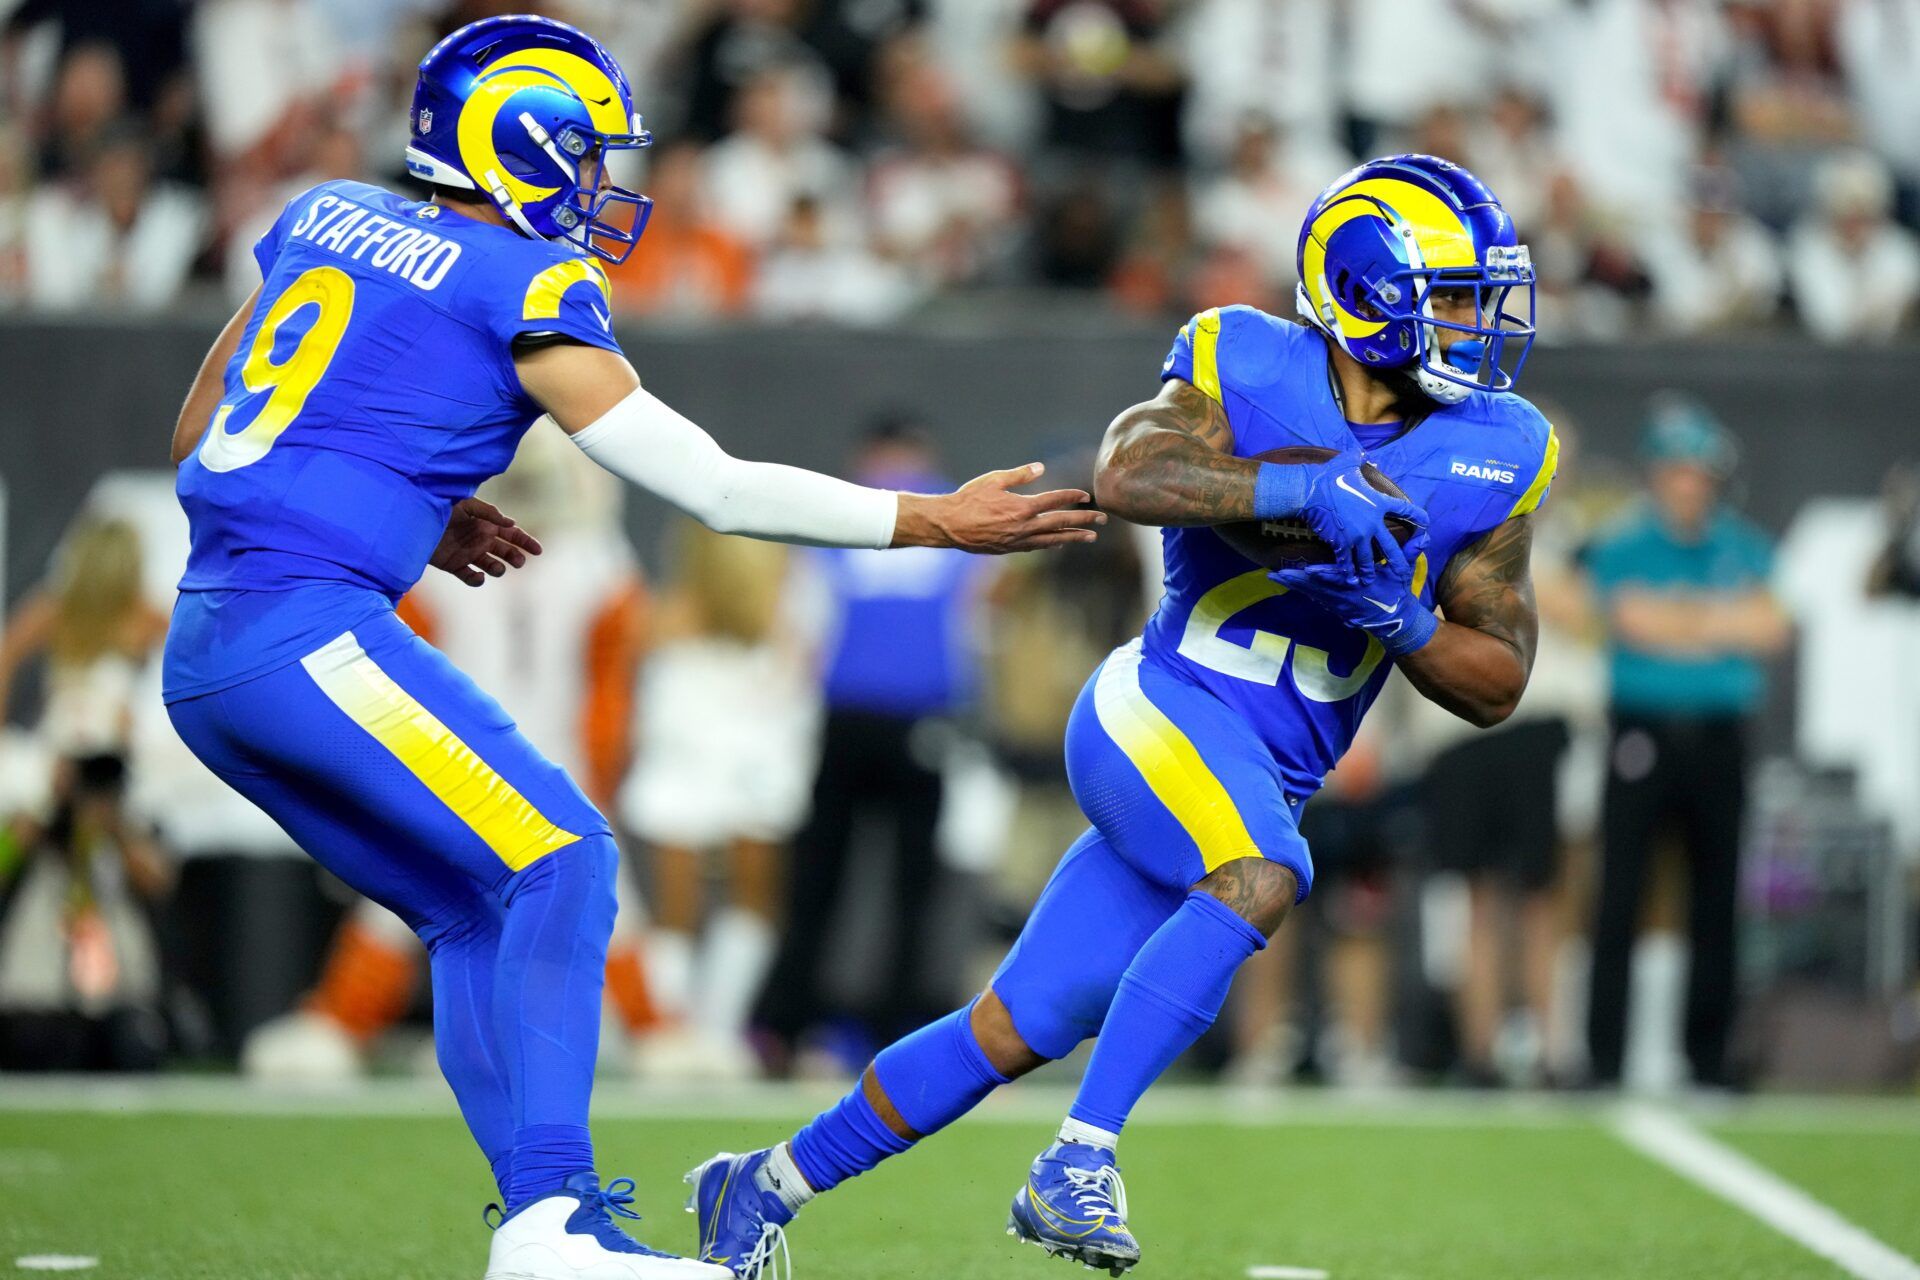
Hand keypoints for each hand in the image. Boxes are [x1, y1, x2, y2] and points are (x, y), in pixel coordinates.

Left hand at [430, 497, 542, 585]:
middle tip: (518, 561)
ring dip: (498, 568)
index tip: (538, 551)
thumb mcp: (465, 504)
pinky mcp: (454, 566)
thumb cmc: (439, 506)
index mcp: (486, 524)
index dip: (526, 542)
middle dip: (515, 557)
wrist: (411, 520)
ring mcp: (468, 553)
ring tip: (497, 567)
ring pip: (492, 566)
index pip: (512, 534)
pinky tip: (479, 575)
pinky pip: (471, 577)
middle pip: (506, 551)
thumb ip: (489, 512)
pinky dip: (477, 579)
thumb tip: (511, 523)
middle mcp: (480, 539)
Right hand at [894, 463, 1106, 553]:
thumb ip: (1019, 475)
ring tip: (1090, 537)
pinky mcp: (1010, 549)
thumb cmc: (968, 499)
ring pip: (1053, 539)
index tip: (1086, 496)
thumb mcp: (993, 480)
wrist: (948, 525)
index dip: (1072, 497)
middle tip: (1102, 520)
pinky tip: (1060, 542)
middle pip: (1061, 522)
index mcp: (1022, 506)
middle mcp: (1024, 526)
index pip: (1055, 500)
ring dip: (1073, 537)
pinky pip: (1037, 546)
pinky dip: (1052, 544)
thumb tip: (1040, 468)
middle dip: (1083, 521)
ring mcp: (1018, 540)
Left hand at [1272, 531, 1437, 657]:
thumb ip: (1408, 554)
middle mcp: (1344, 597)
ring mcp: (1337, 604)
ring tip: (1273, 576)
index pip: (1338, 581)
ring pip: (1311, 594)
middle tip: (1275, 574)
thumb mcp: (1404, 573)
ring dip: (1293, 585)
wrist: (1395, 619)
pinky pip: (1314, 597)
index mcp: (1359, 587)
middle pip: (1316, 589)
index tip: (1305, 571)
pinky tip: (1285, 583)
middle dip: (1296, 582)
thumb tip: (1421, 537)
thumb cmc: (1397, 592)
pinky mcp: (1333, 606)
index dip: (1322, 577)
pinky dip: (1300, 590)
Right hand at [1297, 451, 1425, 581]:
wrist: (1310, 492)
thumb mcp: (1347, 462)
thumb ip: (1359, 459)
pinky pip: (1346, 561)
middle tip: (1404, 572)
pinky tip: (1350, 580)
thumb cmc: (1329, 477)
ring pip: (1368, 559)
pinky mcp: (1341, 543)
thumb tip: (1365, 454)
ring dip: (1370, 570)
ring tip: (1371, 579)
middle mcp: (1372, 523)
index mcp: (1378, 503)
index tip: (1426, 523)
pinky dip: (1348, 572)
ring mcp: (1357, 535)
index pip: (1405, 510)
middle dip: (1398, 561)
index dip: (1418, 516)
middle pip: (1390, 546)